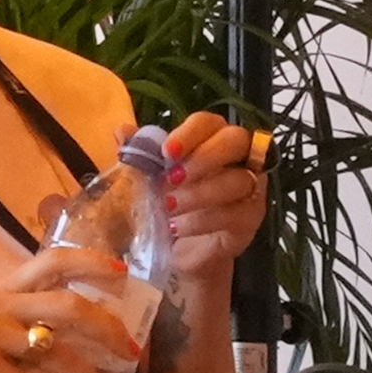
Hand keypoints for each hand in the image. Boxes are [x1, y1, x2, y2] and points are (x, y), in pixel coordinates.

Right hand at [0, 243, 145, 372]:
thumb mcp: (1, 333)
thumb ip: (36, 323)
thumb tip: (97, 328)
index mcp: (7, 289)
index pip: (53, 261)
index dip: (91, 262)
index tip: (124, 275)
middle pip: (67, 306)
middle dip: (107, 327)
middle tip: (131, 350)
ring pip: (55, 351)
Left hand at [154, 111, 269, 284]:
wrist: (182, 250)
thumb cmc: (171, 204)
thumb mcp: (149, 179)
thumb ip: (139, 154)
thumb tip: (121, 130)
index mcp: (212, 139)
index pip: (209, 122)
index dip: (190, 133)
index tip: (167, 151)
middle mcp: (238, 157)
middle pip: (236, 140)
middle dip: (204, 157)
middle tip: (172, 178)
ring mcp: (250, 187)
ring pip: (237, 180)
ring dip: (199, 193)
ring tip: (168, 206)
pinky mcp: (250, 218)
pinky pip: (235, 214)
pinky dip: (202, 221)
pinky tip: (178, 227)